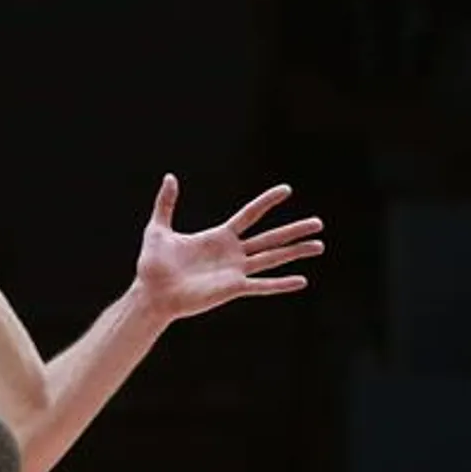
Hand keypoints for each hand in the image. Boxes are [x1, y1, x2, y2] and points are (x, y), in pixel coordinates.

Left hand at [134, 175, 322, 322]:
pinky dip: (281, 284)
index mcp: (218, 237)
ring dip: (296, 252)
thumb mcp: (158, 229)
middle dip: (294, 230)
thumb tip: (170, 177)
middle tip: (319, 223)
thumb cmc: (152, 266)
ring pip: (272, 259)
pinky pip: (261, 285)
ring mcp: (234, 271)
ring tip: (320, 245)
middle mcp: (232, 253)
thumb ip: (166, 204)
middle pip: (270, 238)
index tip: (286, 190)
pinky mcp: (232, 288)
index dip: (267, 202)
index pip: (249, 215)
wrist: (150, 294)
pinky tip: (302, 281)